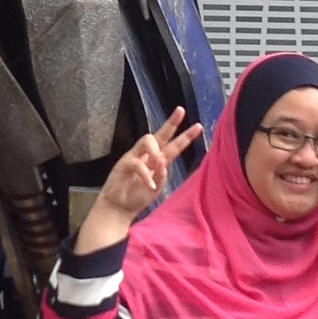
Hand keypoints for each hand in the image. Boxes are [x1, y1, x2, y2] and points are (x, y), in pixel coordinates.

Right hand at [81, 109, 201, 248]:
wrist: (119, 208)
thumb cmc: (137, 198)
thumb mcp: (156, 189)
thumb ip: (162, 175)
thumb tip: (163, 159)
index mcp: (158, 161)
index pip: (173, 145)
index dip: (185, 136)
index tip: (198, 126)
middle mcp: (147, 155)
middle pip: (160, 134)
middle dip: (171, 122)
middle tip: (181, 110)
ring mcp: (135, 157)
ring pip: (146, 140)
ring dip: (155, 148)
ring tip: (159, 159)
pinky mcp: (123, 164)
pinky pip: (137, 164)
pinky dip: (146, 175)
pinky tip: (150, 185)